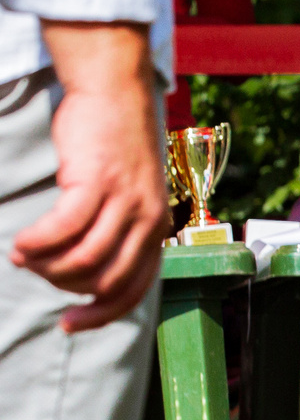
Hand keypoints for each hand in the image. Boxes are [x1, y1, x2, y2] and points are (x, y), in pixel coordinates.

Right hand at [14, 23, 165, 330]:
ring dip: (45, 266)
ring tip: (24, 256)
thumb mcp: (130, 196)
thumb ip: (120, 231)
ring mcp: (125, 202)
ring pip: (82, 260)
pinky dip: (38, 243)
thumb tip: (89, 274)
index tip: (69, 324)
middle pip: (105, 281)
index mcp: (158, 229)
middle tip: (38, 273)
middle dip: (64, 288)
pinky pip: (63, 229)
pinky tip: (22, 244)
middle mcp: (149, 220)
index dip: (101, 315)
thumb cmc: (114, 148)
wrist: (114, 95)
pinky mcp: (98, 183)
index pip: (134, 290)